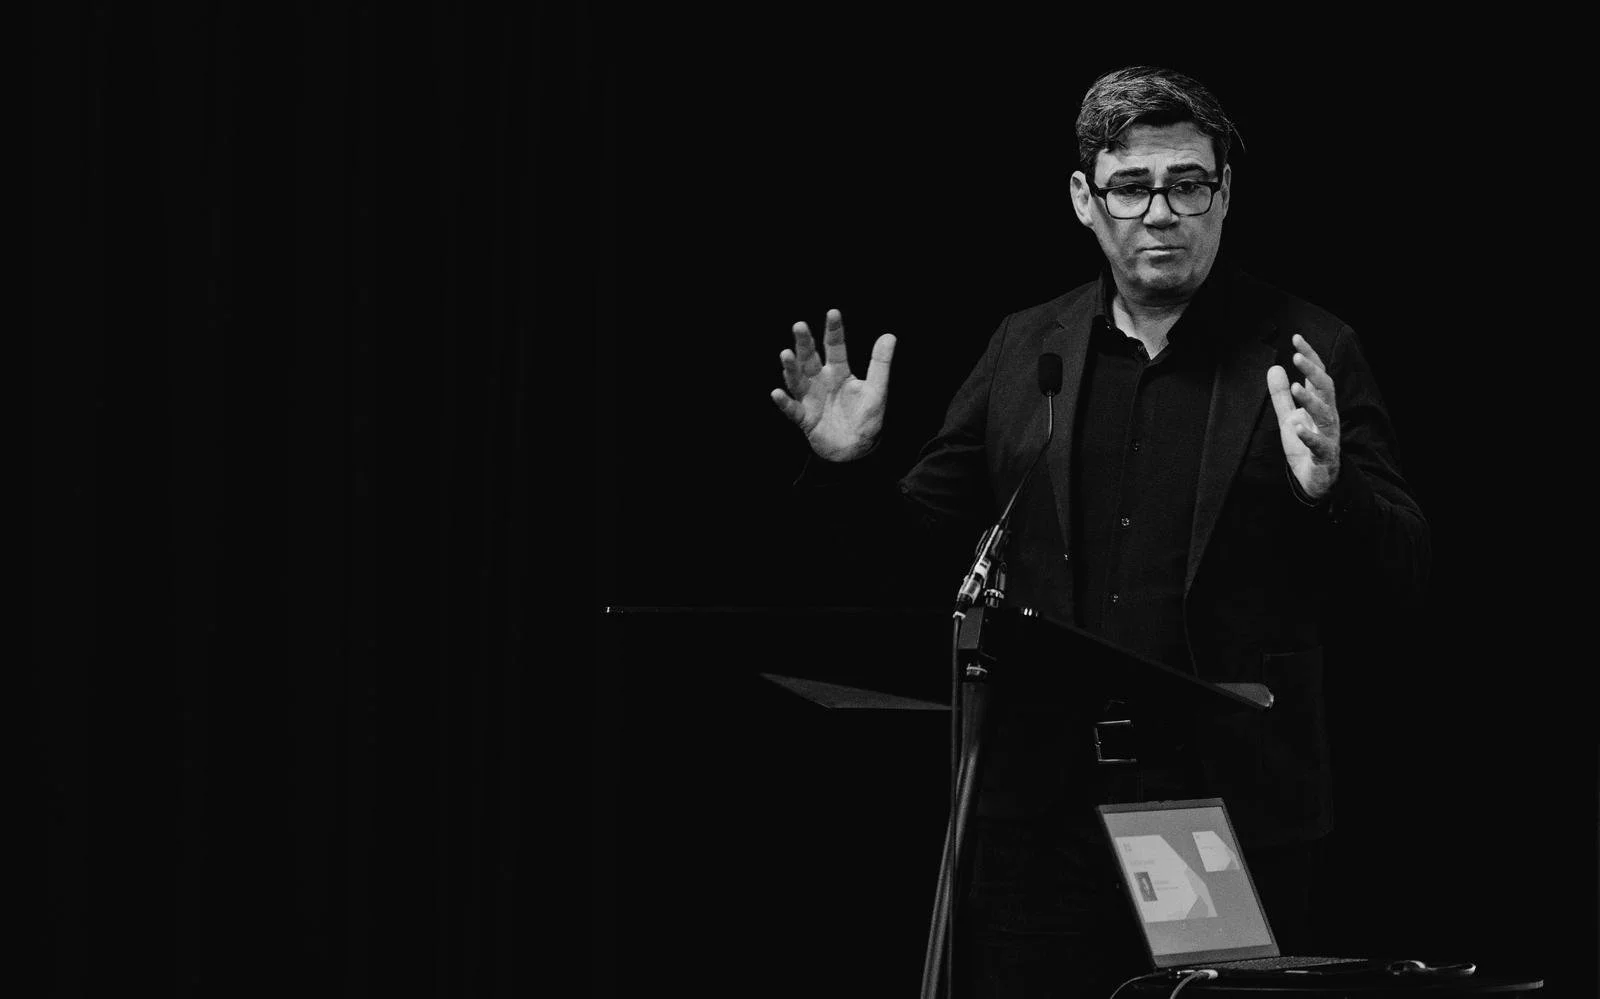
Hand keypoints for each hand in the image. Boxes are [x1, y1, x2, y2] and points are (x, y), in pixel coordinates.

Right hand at [770, 309, 895, 461]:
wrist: (857, 449)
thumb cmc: (866, 418)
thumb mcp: (877, 390)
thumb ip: (880, 364)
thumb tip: (890, 336)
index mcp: (839, 372)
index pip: (835, 347)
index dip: (834, 331)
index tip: (833, 312)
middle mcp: (821, 381)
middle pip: (810, 358)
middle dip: (804, 343)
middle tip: (799, 325)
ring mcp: (810, 399)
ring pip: (797, 380)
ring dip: (790, 367)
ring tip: (786, 354)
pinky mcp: (805, 418)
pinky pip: (792, 409)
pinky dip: (784, 402)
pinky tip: (777, 393)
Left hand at [1267, 333, 1339, 500]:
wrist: (1316, 480)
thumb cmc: (1304, 445)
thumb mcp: (1287, 417)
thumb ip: (1281, 395)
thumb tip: (1274, 368)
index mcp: (1320, 405)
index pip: (1317, 375)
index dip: (1310, 356)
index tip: (1296, 338)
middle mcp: (1328, 416)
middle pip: (1325, 388)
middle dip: (1313, 371)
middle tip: (1297, 357)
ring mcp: (1328, 435)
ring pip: (1325, 414)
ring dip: (1311, 400)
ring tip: (1296, 387)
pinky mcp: (1325, 456)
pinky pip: (1320, 445)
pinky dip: (1308, 436)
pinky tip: (1297, 427)